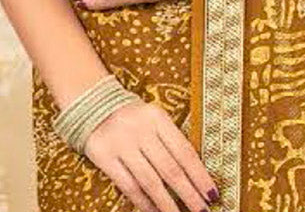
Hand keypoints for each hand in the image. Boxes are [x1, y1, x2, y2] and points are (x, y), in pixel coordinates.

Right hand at [84, 96, 219, 211]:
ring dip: (167, 203)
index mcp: (157, 118)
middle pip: (170, 169)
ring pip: (150, 181)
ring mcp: (122, 144)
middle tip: (202, 210)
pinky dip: (143, 202)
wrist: (93, 104)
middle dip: (189, 193)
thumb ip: (171, 141)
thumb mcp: (154, 118)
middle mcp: (141, 130)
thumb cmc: (133, 117)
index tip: (212, 193)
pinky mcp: (105, 157)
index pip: (184, 151)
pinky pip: (129, 185)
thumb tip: (195, 174)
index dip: (199, 175)